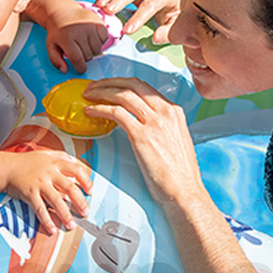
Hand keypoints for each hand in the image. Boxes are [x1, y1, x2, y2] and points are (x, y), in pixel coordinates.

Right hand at [5, 150, 91, 233]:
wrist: (5, 167)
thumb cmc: (26, 162)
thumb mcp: (45, 154)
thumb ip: (60, 157)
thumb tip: (74, 161)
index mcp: (55, 163)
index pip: (76, 170)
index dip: (86, 181)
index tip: (91, 191)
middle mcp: (49, 173)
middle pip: (70, 188)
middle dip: (80, 202)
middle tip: (85, 212)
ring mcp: (39, 184)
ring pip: (57, 201)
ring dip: (66, 215)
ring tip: (71, 225)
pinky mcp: (29, 194)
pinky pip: (40, 209)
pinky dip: (47, 220)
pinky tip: (52, 229)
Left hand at [46, 16, 107, 73]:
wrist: (63, 11)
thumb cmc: (57, 31)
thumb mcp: (51, 45)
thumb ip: (55, 60)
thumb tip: (64, 71)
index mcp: (66, 38)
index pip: (78, 59)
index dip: (80, 68)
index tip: (80, 69)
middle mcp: (79, 31)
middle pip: (88, 56)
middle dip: (84, 58)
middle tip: (78, 51)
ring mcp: (90, 26)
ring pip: (97, 49)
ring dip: (92, 50)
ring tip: (84, 44)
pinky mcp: (98, 22)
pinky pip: (104, 39)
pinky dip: (100, 41)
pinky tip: (91, 38)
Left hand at [82, 77, 201, 204]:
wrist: (185, 191)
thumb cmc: (178, 173)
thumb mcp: (174, 140)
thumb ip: (161, 127)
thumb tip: (141, 123)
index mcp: (174, 111)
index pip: (144, 87)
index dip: (122, 83)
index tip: (108, 86)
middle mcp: (165, 111)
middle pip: (132, 85)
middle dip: (109, 82)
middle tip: (93, 87)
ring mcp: (154, 122)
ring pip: (123, 95)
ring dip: (101, 92)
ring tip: (87, 96)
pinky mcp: (142, 136)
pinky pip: (116, 113)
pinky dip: (100, 109)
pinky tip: (91, 112)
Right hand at [95, 0, 182, 41]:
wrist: (180, 1)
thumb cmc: (179, 16)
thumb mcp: (179, 27)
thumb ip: (168, 33)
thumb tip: (154, 38)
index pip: (152, 3)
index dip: (138, 17)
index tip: (127, 31)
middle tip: (108, 11)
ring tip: (99, 7)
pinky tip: (99, 3)